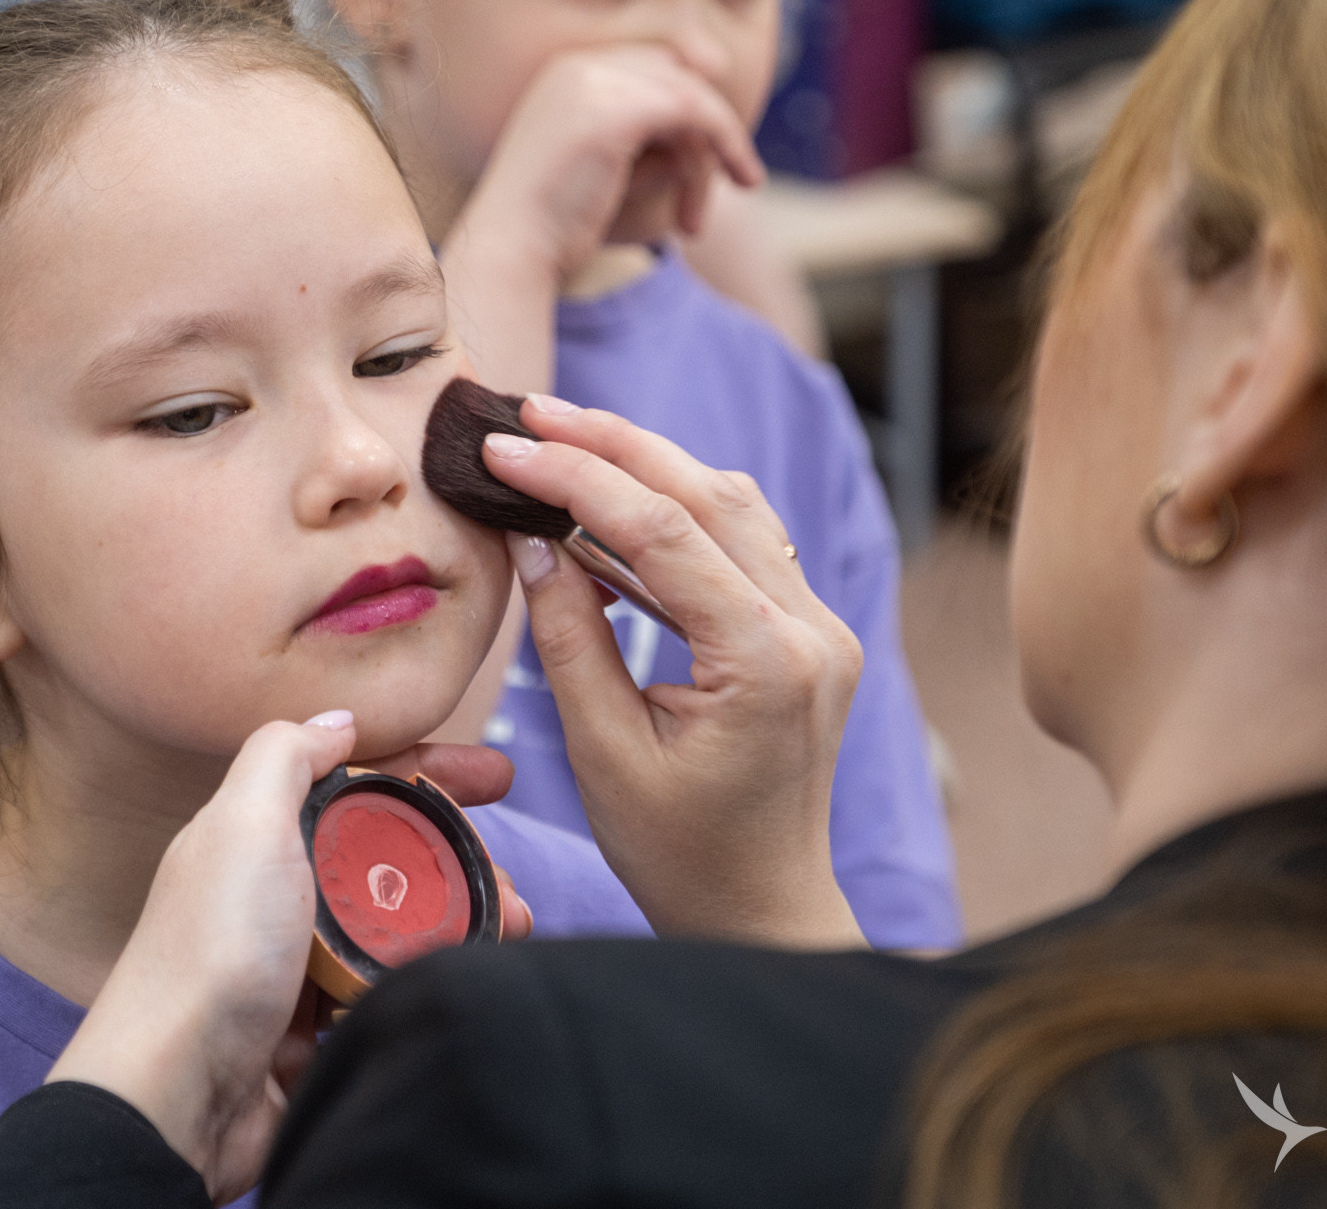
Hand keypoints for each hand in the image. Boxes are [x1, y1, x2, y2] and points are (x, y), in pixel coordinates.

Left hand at [45, 716, 529, 1200]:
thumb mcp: (243, 824)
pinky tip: (460, 980)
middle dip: (462, 862)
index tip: (496, 778)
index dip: (430, 773)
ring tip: (510, 932)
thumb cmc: (209, 954)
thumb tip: (338, 717)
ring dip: (461, 924)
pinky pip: (389, 992)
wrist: (174, 1098)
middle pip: (392, 859)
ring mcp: (298, 967)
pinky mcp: (316, 1033)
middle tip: (513, 885)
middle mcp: (279, 895)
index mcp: (261, 837)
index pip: (361, 786)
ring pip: (401, 927)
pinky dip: (428, 981)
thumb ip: (286, 755)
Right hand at [454, 44, 763, 288]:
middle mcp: (576, 65)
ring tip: (700, 220)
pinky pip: (699, 110)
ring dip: (710, 160)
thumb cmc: (554, 229)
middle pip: (676, 78)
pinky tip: (744, 179)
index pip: (652, 67)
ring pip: (691, 98)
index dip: (692, 103)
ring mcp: (595, 80)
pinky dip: (730, 143)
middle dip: (708, 131)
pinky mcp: (619, 108)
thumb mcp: (610, 176)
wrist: (511, 249)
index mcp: (565, 75)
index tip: (718, 150)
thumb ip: (657, 147)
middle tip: (734, 182)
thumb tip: (715, 135)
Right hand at [485, 397, 866, 949]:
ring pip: (732, 507)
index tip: (505, 449)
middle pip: (709, 494)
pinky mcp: (808, 634)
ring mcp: (821, 627)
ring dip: (647, 469)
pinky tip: (608, 514)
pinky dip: (675, 519)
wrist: (763, 912)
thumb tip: (532, 539)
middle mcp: (811, 630)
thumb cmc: (680, 854)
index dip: (576, 478)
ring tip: (562, 443)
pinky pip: (743, 546)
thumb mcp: (603, 752)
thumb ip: (569, 637)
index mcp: (765, 662)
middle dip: (613, 444)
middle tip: (531, 412)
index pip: (663, 531)